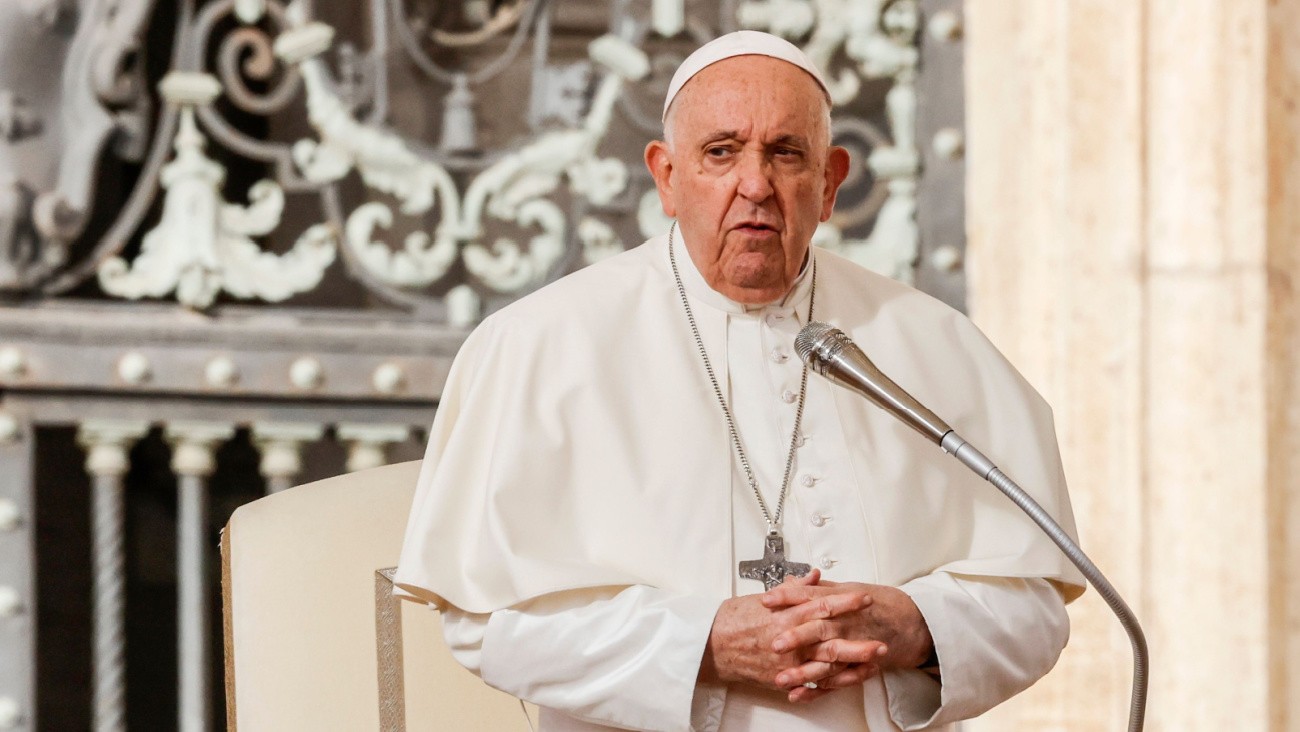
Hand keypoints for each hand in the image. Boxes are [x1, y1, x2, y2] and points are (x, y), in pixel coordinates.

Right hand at [700, 570, 872, 691]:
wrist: (709, 646)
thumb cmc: (731, 620)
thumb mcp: (761, 597)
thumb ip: (793, 589)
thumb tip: (813, 576)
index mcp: (784, 616)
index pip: (821, 606)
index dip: (845, 602)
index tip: (864, 598)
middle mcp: (788, 641)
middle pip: (830, 641)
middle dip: (858, 640)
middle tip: (881, 638)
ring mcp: (786, 663)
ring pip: (825, 666)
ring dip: (852, 665)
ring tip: (874, 663)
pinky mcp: (781, 679)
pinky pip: (811, 684)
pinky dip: (831, 684)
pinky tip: (848, 682)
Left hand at [763, 580, 933, 702]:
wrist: (915, 622)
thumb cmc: (879, 603)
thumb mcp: (847, 588)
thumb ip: (817, 588)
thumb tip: (790, 581)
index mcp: (842, 601)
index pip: (812, 596)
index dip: (788, 597)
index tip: (767, 600)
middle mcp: (847, 623)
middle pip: (819, 629)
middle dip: (796, 637)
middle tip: (775, 644)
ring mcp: (855, 646)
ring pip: (827, 660)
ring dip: (804, 671)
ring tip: (782, 678)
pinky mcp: (860, 666)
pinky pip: (838, 681)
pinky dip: (819, 690)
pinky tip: (800, 695)